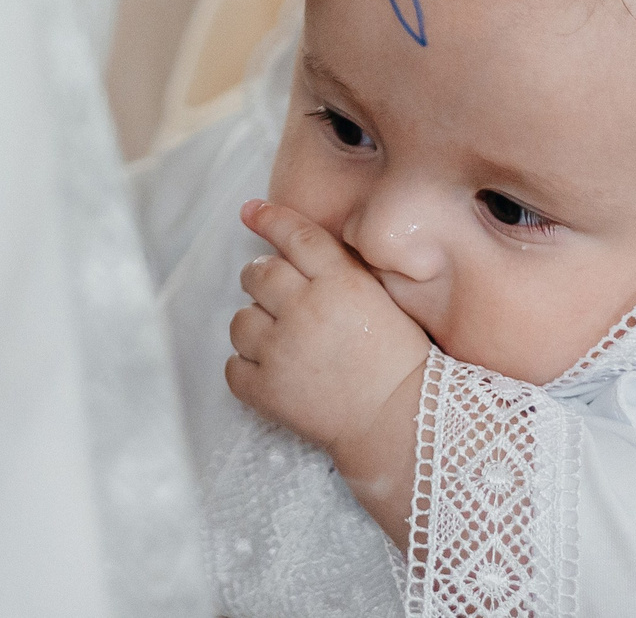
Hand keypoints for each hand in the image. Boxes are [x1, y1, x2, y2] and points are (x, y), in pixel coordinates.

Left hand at [226, 200, 431, 539]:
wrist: (402, 423)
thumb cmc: (398, 361)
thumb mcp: (378, 299)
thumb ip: (338, 271)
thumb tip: (295, 245)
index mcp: (340, 282)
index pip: (295, 235)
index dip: (269, 218)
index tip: (251, 211)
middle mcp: (305, 309)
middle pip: (257, 273)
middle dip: (262, 280)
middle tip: (278, 298)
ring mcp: (280, 350)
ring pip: (239, 320)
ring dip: (255, 327)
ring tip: (282, 343)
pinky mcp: (265, 389)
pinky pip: (233, 366)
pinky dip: (248, 369)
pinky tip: (274, 373)